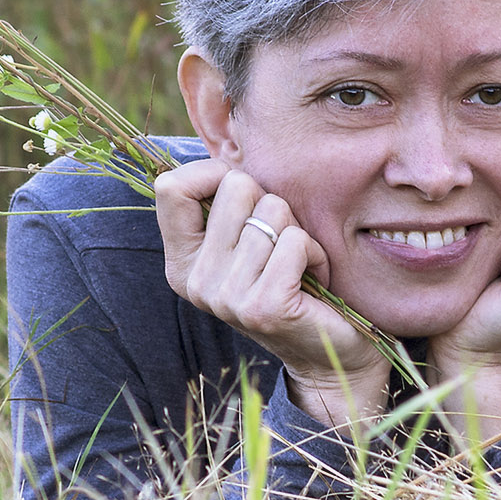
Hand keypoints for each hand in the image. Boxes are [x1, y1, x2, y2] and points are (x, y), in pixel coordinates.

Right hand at [153, 160, 390, 431]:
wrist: (330, 356)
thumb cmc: (293, 284)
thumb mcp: (249, 241)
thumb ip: (227, 204)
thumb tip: (224, 143)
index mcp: (181, 263)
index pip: (170, 187)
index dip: (212, 172)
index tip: (245, 193)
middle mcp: (195, 282)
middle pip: (234, 187)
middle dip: (272, 203)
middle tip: (281, 244)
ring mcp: (226, 298)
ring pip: (272, 211)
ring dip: (299, 233)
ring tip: (300, 267)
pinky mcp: (264, 306)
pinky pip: (294, 242)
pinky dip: (315, 253)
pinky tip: (314, 281)